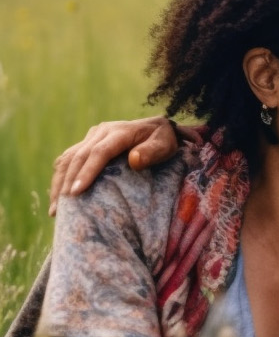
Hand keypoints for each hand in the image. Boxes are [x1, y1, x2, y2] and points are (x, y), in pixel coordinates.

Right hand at [49, 117, 183, 214]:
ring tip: (55, 208)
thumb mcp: (165, 145)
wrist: (157, 128)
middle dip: (67, 182)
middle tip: (60, 208)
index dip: (87, 172)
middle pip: (78, 156)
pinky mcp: (87, 142)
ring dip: (59, 181)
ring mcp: (92, 136)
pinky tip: (58, 195)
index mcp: (120, 132)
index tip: (76, 192)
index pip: (99, 152)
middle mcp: (101, 132)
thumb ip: (152, 152)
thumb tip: (134, 160)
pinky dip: (61, 176)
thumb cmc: (164, 141)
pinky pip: (69, 158)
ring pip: (68, 157)